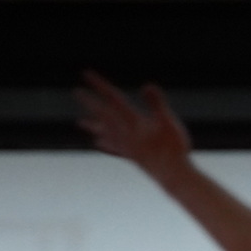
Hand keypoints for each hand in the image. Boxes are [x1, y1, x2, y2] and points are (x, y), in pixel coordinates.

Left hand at [75, 71, 191, 184]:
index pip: (113, 99)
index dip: (100, 86)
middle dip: (90, 102)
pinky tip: (98, 143)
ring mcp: (127, 147)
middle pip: (104, 115)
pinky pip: (113, 148)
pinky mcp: (132, 157)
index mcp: (133, 122)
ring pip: (105, 133)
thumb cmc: (174, 148)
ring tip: (79, 122)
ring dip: (92, 126)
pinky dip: (105, 143)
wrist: (173, 175)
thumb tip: (147, 86)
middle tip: (76, 92)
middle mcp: (125, 134)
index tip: (86, 75)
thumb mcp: (168, 121)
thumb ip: (157, 103)